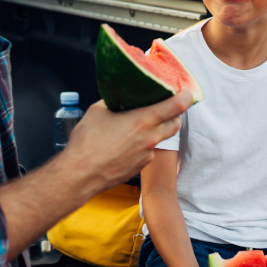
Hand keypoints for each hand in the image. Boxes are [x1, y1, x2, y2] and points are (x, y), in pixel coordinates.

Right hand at [59, 90, 192, 192]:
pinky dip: (143, 145)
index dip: (185, 97)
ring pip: (161, 138)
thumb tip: (118, 98)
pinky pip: (148, 152)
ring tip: (143, 124)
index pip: (176, 106)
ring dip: (157, 130)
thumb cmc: (87, 142)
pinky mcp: (140, 167)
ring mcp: (147, 155)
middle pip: (175, 124)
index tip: (186, 92)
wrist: (80, 175)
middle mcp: (150, 138)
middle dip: (174, 114)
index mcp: (143, 120)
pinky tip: (127, 144)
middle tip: (165, 107)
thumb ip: (113, 102)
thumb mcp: (97, 111)